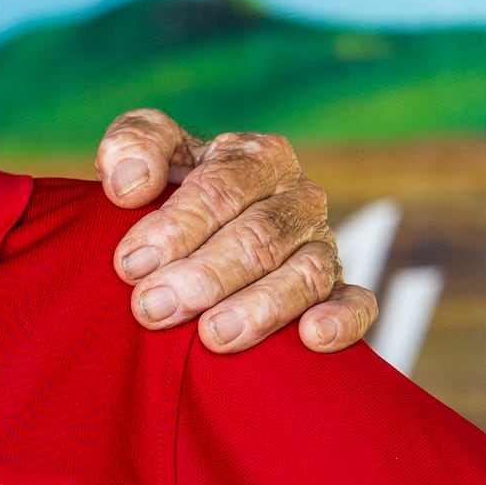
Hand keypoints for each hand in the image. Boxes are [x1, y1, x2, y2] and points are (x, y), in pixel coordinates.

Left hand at [94, 109, 378, 354]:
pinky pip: (357, 303)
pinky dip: (342, 320)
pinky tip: (312, 338)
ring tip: (213, 335)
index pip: (220, 190)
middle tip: (153, 307)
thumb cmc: (170, 186)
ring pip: (304, 274)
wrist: (199, 225)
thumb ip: (132, 146)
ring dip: (259, 308)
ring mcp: (322, 244)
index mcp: (255, 157)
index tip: (131, 263)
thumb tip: (128, 185)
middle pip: (258, 237)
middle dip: (204, 275)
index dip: (175, 227)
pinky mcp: (339, 288)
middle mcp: (297, 198)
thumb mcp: (147, 152)